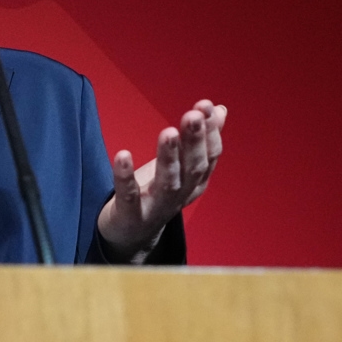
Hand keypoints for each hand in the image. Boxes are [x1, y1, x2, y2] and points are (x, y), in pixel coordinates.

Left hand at [97, 100, 225, 261]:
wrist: (130, 236)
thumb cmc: (155, 193)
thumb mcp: (180, 165)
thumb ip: (199, 139)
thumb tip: (219, 109)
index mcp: (194, 181)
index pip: (210, 156)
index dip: (210, 132)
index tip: (204, 106)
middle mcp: (180, 195)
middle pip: (193, 169)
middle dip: (195, 141)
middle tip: (193, 115)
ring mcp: (156, 207)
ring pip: (168, 183)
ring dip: (169, 158)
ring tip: (168, 132)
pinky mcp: (130, 215)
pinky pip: (128, 196)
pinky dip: (125, 177)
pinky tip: (122, 155)